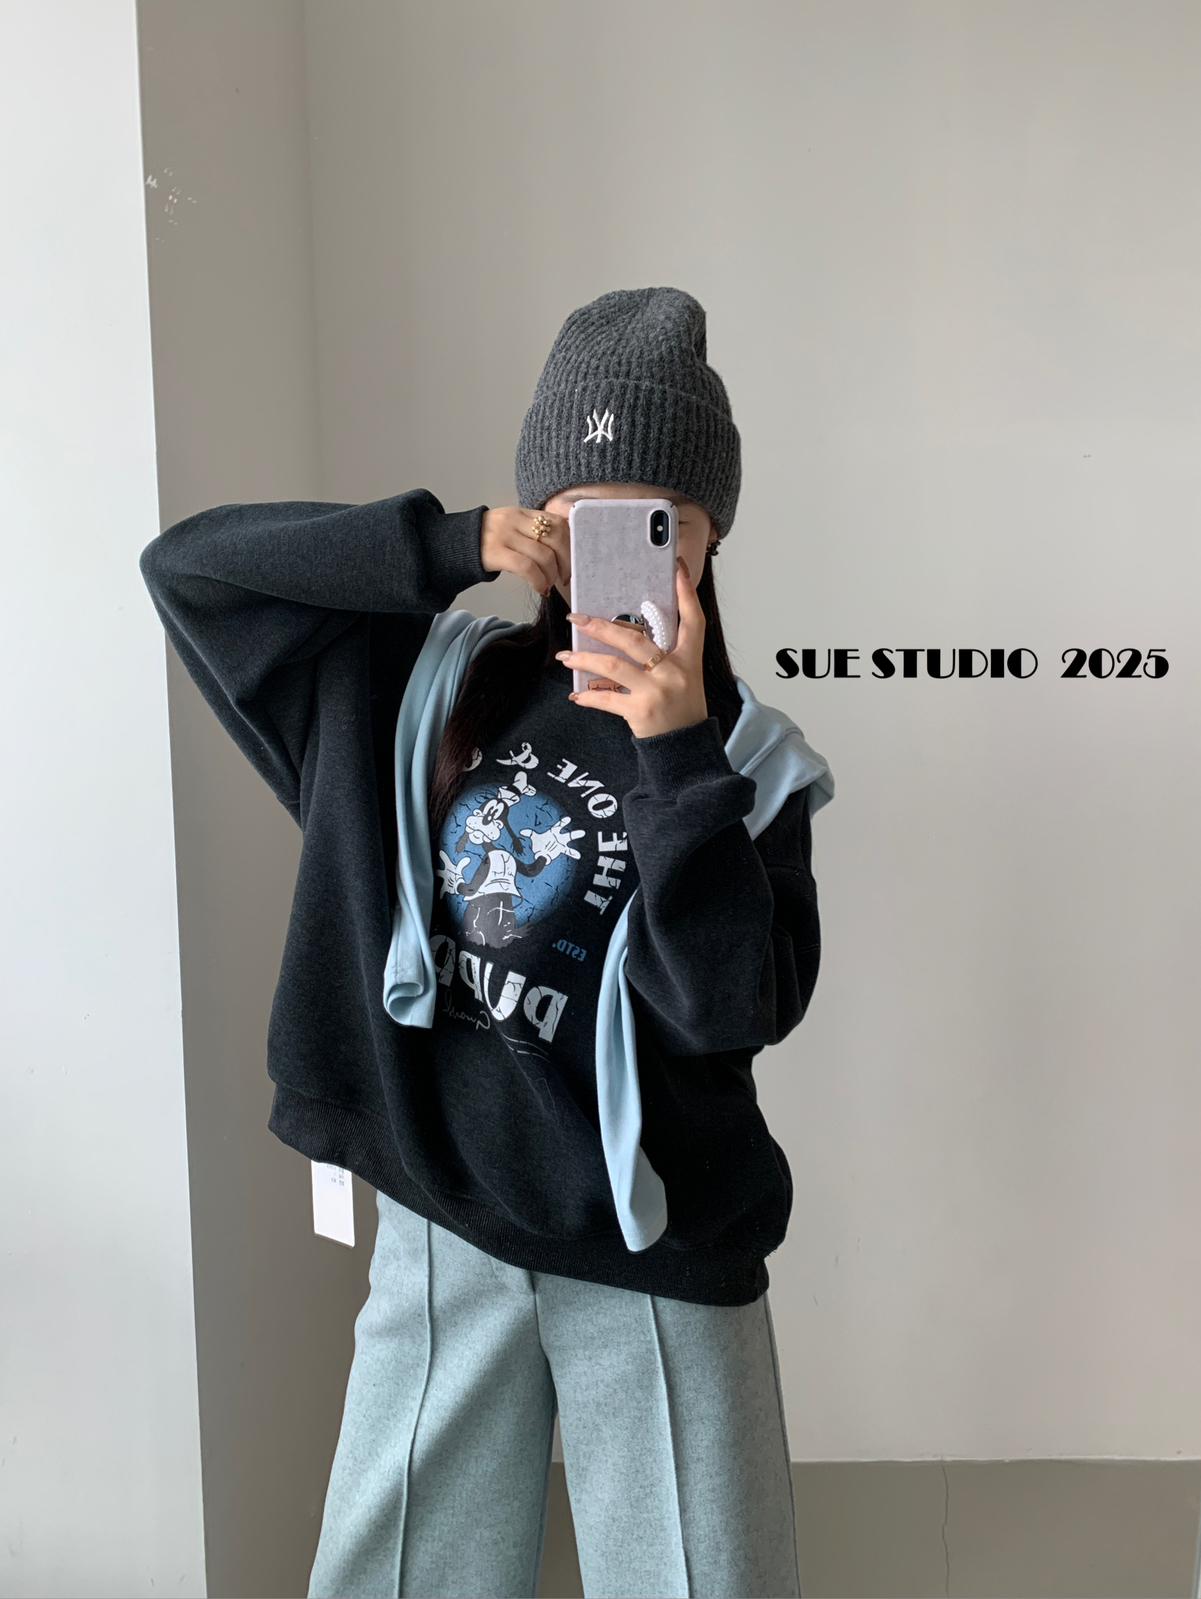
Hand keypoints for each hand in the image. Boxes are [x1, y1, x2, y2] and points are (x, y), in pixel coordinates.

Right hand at [480, 506, 568, 599]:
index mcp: (523, 513)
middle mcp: (516, 520)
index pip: (558, 523)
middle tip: (564, 578)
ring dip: (552, 575)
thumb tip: (563, 556)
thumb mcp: (513, 528)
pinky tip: (539, 588)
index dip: (570, 545)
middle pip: (556, 539)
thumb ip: (535, 534)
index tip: (572, 562)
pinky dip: (539, 581)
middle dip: (566, 562)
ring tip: (548, 584)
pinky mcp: (496, 552)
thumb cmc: (490, 541)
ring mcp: (505, 535)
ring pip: (543, 555)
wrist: (456, 544)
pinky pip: (527, 567)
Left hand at [520, 816, 585, 863]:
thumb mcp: (534, 837)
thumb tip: (522, 832)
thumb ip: (529, 833)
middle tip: (582, 833)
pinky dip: (573, 853)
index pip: (559, 826)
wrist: (541, 852)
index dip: (563, 822)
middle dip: (575, 834)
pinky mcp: (560, 850)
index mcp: (553, 832)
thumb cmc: (539, 843)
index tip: (569, 819)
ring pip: (570, 842)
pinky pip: (568, 851)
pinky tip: (578, 856)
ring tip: (583, 840)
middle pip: (568, 835)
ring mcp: (561, 844)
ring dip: (576, 841)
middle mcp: (559, 837)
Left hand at [556, 557, 708, 739]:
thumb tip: (624, 634)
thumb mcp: (684, 677)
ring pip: (613, 666)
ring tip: (565, 657)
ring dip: (584, 660)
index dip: (686, 593)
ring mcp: (656, 692)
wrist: (686, 748)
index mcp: (689, 659)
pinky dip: (588, 697)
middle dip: (601, 627)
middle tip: (576, 618)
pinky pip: (606, 699)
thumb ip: (664, 655)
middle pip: (635, 639)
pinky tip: (575, 695)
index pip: (693, 619)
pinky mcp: (641, 712)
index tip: (678, 568)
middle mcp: (674, 672)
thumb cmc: (682, 709)